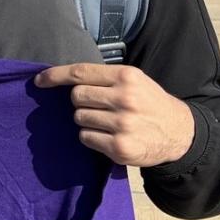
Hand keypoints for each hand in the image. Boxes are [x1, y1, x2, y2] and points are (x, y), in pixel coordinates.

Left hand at [34, 62, 195, 167]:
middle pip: (76, 97)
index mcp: (127, 77)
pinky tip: (110, 136)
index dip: (55, 76)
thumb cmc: (150, 104)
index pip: (80, 72)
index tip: (39, 81)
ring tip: (108, 122)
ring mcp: (122, 124)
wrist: (180, 133)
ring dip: (87, 121)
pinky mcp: (119, 146)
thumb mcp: (135, 82)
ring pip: (79, 118)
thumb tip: (63, 80)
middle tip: (99, 107)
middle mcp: (125, 98)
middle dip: (81, 102)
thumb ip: (104, 79)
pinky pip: (85, 138)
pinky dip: (92, 137)